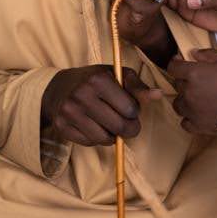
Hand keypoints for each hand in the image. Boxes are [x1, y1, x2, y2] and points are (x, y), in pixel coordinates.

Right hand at [41, 64, 161, 145]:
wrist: (57, 87)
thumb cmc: (94, 79)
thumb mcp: (117, 75)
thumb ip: (138, 86)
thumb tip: (159, 95)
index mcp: (99, 80)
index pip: (130, 109)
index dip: (134, 112)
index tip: (130, 108)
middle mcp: (82, 95)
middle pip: (119, 126)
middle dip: (130, 129)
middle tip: (130, 126)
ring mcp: (70, 113)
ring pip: (104, 138)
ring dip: (113, 136)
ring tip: (111, 125)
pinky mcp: (62, 127)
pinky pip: (90, 143)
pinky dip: (97, 139)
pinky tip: (95, 127)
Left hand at [168, 49, 216, 134]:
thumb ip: (207, 54)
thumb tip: (193, 53)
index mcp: (194, 74)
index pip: (173, 68)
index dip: (176, 64)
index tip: (180, 64)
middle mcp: (188, 92)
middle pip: (177, 85)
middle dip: (185, 82)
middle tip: (199, 82)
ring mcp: (191, 110)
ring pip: (178, 104)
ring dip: (185, 100)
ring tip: (198, 100)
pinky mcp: (197, 125)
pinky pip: (184, 122)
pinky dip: (189, 118)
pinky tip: (198, 114)